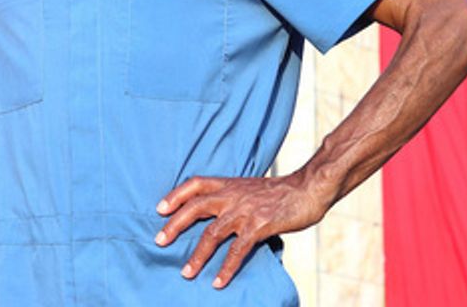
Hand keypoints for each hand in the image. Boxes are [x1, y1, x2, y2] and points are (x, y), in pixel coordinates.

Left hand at [154, 172, 327, 288]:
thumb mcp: (248, 188)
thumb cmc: (278, 192)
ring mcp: (245, 211)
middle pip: (196, 207)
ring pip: (212, 233)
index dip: (175, 195)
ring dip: (197, 255)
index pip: (195, 184)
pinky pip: (238, 250)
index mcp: (228, 184)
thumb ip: (230, 198)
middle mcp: (232, 195)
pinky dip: (226, 267)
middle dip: (175, 225)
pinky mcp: (260, 226)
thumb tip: (215, 214)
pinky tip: (218, 282)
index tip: (160, 209)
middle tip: (159, 241)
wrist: (307, 189)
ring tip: (186, 273)